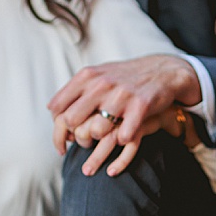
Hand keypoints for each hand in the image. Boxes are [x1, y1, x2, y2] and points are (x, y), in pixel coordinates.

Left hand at [48, 53, 201, 155]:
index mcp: (87, 76)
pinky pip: (124, 137)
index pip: (57, 107)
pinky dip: (123, 141)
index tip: (65, 138)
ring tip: (107, 139)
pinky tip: (124, 138)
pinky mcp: (141, 106)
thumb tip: (52, 110)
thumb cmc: (124, 78)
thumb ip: (75, 91)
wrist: (163, 71)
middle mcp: (101, 84)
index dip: (57, 127)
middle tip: (83, 143)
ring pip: (96, 131)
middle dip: (75, 137)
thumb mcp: (98, 76)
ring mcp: (121, 95)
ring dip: (99, 141)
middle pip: (71, 121)